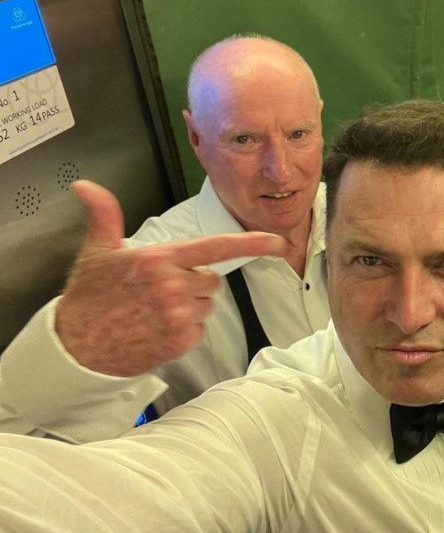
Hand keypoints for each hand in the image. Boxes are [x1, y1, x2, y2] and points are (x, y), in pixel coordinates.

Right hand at [55, 181, 284, 376]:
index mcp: (161, 259)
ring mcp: (178, 314)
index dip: (253, 243)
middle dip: (192, 283)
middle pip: (211, 280)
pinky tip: (156, 329)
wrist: (76, 346)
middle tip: (157, 291)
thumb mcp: (97, 252)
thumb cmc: (89, 297)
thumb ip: (104, 215)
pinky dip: (183, 330)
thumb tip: (86, 185)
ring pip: (206, 305)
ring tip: (153, 311)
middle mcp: (173, 285)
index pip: (217, 247)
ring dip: (188, 307)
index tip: (279, 242)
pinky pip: (199, 329)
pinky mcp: (179, 340)